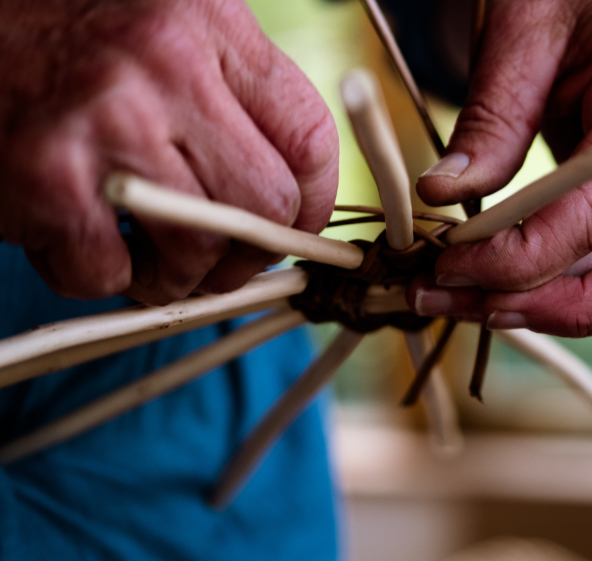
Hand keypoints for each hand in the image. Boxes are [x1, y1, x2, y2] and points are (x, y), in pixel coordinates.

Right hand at [0, 0, 337, 304]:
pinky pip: (109, 274)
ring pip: (198, 252)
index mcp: (209, 25)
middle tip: (220, 260)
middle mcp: (166, 69)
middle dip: (249, 256)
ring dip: (176, 275)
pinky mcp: (45, 179)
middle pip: (266, 206)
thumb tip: (290, 201)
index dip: (317, 205)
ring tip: (142, 248)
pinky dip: (102, 276)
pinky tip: (82, 236)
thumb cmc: (70, 33)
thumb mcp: (170, 33)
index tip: (297, 231)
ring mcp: (106, 124)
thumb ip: (233, 99)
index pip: (309, 138)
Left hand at [411, 0, 591, 335]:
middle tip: (466, 301)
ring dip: (543, 308)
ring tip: (452, 297)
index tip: (451, 264)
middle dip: (559, 308)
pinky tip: (484, 281)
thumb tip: (441, 196)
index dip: (523, 258)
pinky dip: (549, 288)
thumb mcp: (524, 34)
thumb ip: (491, 118)